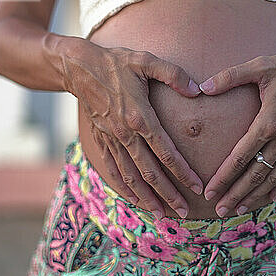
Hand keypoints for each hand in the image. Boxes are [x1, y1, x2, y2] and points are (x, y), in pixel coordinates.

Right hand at [59, 38, 203, 218]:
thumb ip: (173, 74)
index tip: (197, 187)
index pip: (166, 152)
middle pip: (150, 172)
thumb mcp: (146, 60)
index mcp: (140, 117)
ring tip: (161, 215)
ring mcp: (111, 140)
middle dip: (169, 194)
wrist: (79, 68)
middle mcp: (125, 134)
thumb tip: (196, 90)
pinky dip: (125, 187)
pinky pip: (114, 170)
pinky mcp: (101, 141)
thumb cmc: (116, 63)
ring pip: (131, 176)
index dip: (183, 172)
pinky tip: (135, 199)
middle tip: (184, 213)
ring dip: (147, 198)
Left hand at [198, 44, 275, 216]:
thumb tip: (201, 86)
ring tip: (239, 210)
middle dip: (236, 194)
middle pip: (255, 174)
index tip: (209, 192)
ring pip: (273, 177)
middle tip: (219, 211)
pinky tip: (270, 197)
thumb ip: (229, 77)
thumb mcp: (260, 65)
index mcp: (268, 123)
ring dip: (255, 195)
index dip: (223, 177)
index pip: (240, 157)